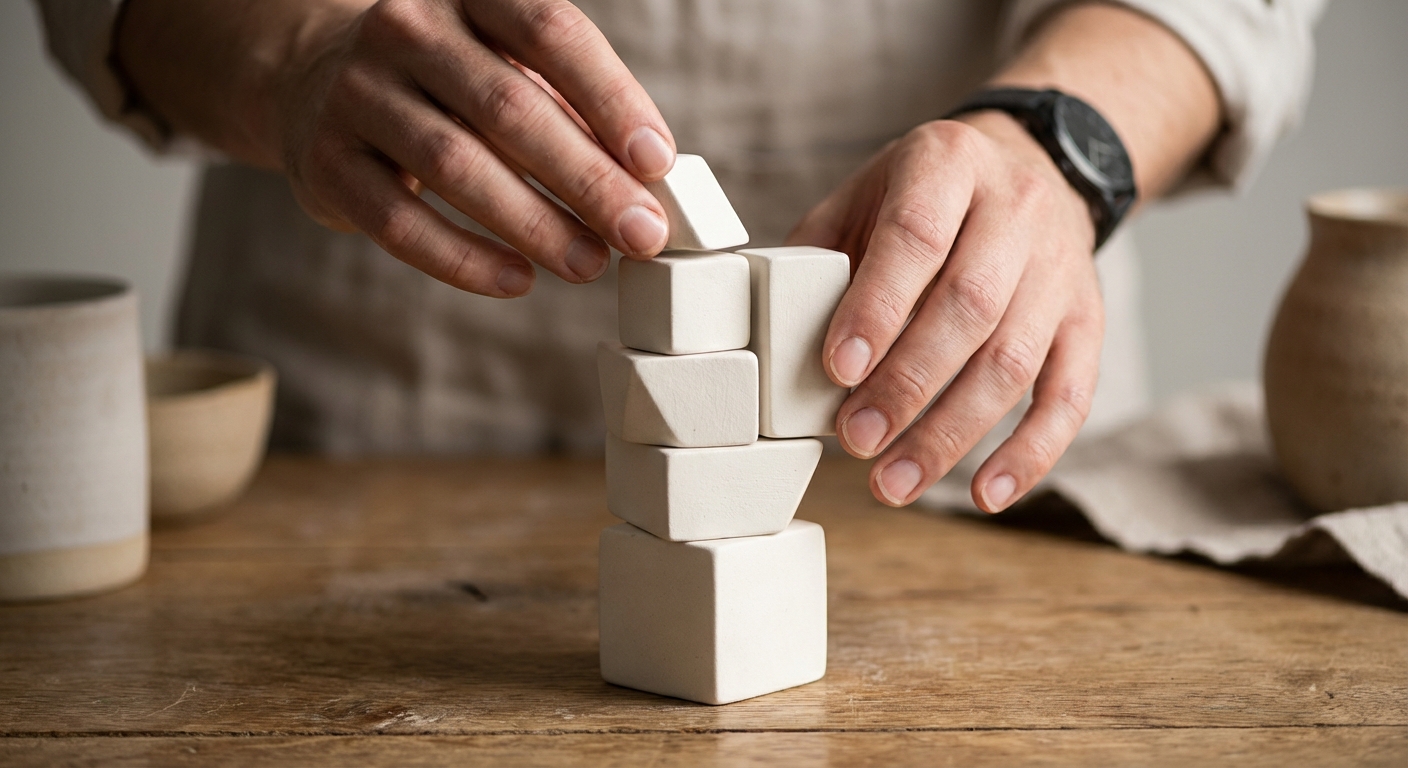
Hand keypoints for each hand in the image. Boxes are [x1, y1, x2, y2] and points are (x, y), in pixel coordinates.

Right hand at [263, 0, 674, 296]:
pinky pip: (401, 223)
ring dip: (535, 225)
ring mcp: (357, 92)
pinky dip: (466, 259)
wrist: (314, 80)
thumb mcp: (507, 68)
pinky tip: (518, 279)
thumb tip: (643, 184)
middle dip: (587, 180)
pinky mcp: (326, 163)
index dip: (612, 99)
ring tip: (589, 264)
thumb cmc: (447, 83)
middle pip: (511, 108)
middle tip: (640, 233)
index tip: (657, 162)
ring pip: (457, 166)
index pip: (551, 32)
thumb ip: (571, 111)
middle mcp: (408, 29)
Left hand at [788, 110, 1104, 510]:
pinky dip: (1030, 452)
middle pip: (969, 307)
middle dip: (907, 385)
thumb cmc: (926, 195)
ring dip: (952, 433)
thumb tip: (775, 336)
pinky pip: (1070, 395)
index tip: (838, 369)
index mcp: (949, 164)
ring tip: (896, 481)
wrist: (1029, 164)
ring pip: (1014, 360)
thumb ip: (821, 255)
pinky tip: (985, 494)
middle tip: (855, 440)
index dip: (877, 307)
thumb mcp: (864, 195)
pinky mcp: (1087, 319)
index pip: (917, 237)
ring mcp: (1061, 266)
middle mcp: (1016, 208)